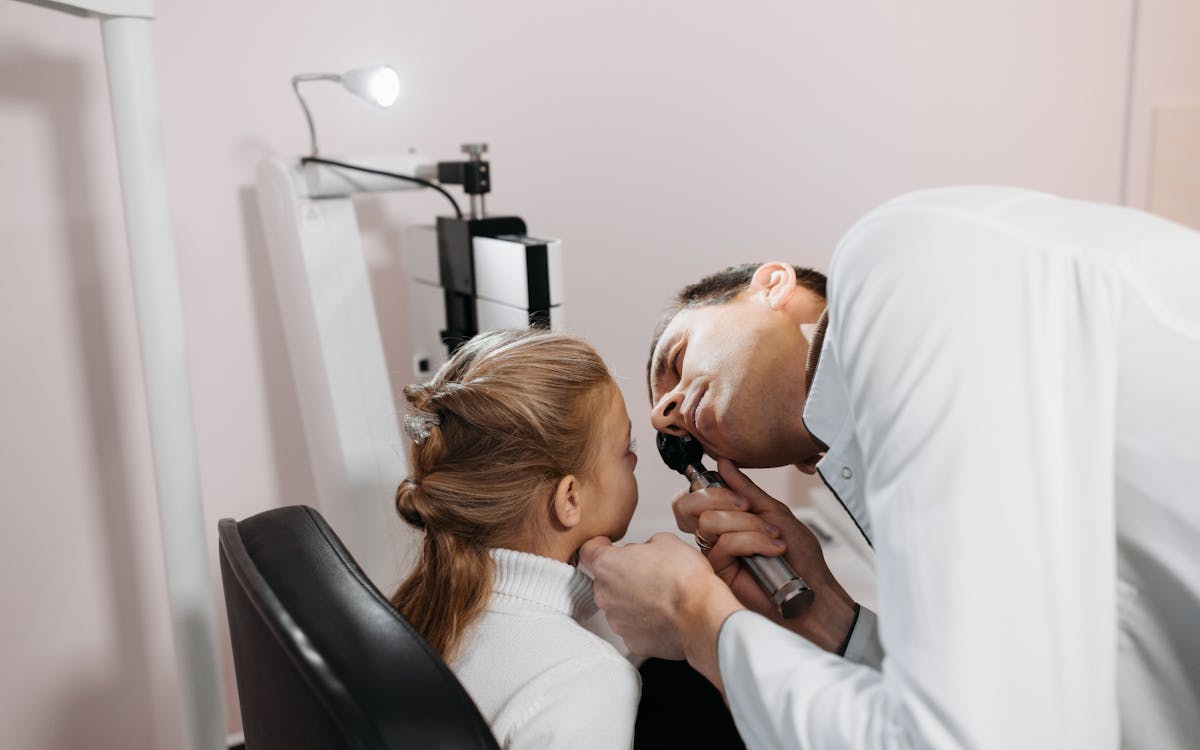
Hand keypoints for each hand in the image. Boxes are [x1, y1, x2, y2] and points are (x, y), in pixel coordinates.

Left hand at [581, 533, 743, 688]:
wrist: (703, 616)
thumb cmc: (685, 578)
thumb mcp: (665, 541)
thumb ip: (643, 545)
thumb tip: (643, 553)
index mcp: (607, 566)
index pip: (588, 551)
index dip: (599, 546)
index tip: (609, 546)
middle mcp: (605, 595)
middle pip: (605, 580)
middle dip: (623, 575)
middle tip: (649, 572)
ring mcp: (616, 621)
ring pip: (619, 604)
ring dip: (634, 599)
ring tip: (661, 596)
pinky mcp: (632, 642)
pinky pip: (634, 626)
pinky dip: (645, 621)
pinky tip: (664, 614)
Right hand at [673, 458, 857, 652]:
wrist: (812, 592)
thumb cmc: (800, 557)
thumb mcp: (774, 512)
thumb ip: (746, 489)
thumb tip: (722, 463)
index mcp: (724, 518)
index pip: (693, 496)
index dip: (708, 488)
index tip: (739, 494)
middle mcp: (714, 536)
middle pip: (687, 505)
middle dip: (719, 498)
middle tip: (747, 507)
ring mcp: (713, 554)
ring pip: (709, 522)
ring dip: (747, 524)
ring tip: (772, 536)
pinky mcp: (718, 574)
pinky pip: (724, 544)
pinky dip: (753, 541)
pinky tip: (773, 550)